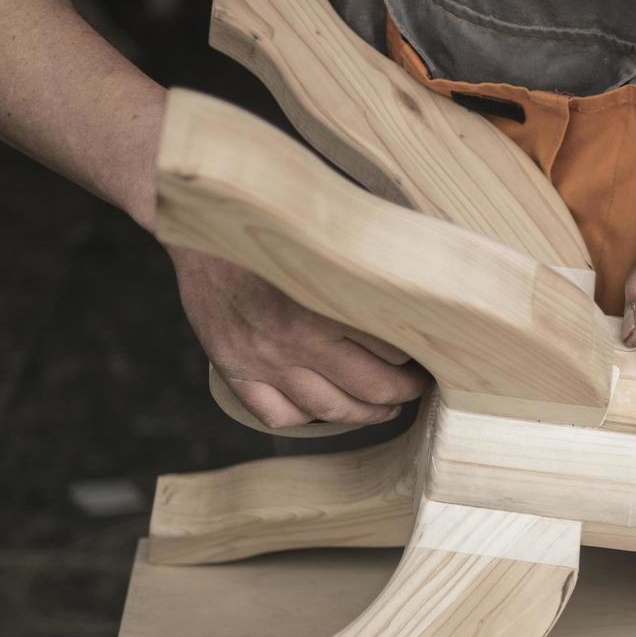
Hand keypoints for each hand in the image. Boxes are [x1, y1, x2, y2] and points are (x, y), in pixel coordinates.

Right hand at [169, 246, 429, 427]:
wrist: (204, 221)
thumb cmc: (274, 220)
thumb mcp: (332, 236)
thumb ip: (371, 270)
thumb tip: (421, 286)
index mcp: (325, 305)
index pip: (392, 350)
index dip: (419, 355)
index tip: (431, 352)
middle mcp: (294, 340)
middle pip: (369, 388)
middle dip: (403, 392)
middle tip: (418, 386)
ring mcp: (262, 360)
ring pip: (328, 410)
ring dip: (365, 412)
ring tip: (384, 406)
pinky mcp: (234, 368)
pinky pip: (276, 415)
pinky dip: (305, 417)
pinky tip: (323, 406)